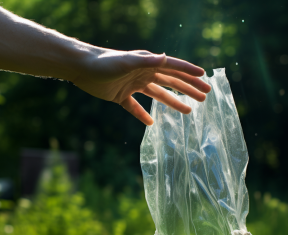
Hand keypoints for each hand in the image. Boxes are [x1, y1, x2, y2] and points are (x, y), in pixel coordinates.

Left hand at [72, 49, 210, 125]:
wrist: (82, 68)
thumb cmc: (104, 62)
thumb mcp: (127, 61)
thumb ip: (147, 61)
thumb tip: (166, 58)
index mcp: (148, 63)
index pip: (173, 67)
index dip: (189, 72)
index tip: (205, 78)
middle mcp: (143, 73)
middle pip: (171, 82)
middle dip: (188, 89)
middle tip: (204, 96)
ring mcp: (133, 85)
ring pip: (158, 95)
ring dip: (173, 102)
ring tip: (188, 112)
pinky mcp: (121, 96)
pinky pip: (135, 107)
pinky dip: (143, 115)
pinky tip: (151, 123)